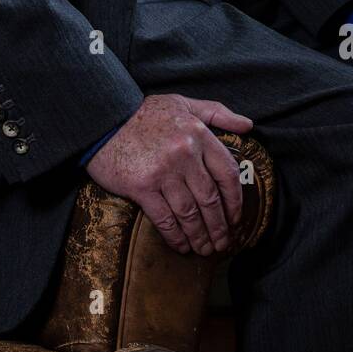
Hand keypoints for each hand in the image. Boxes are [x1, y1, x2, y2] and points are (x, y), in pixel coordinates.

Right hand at [85, 94, 253, 255]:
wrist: (104, 119)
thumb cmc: (144, 113)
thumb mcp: (183, 103)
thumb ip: (217, 112)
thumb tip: (248, 126)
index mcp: (198, 134)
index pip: (227, 173)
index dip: (235, 200)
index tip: (235, 217)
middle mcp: (184, 153)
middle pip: (210, 199)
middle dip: (219, 226)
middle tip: (223, 242)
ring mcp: (163, 172)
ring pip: (190, 213)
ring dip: (200, 236)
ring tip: (205, 249)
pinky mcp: (141, 187)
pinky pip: (164, 218)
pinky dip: (176, 236)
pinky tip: (181, 245)